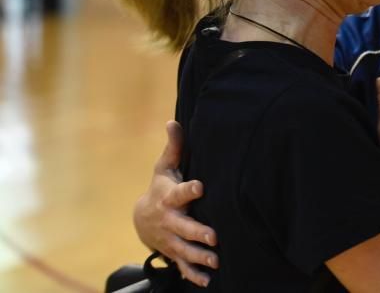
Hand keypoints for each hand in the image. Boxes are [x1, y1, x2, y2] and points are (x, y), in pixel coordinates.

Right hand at [133, 121, 217, 286]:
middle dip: (197, 232)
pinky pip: (182, 267)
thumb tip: (173, 121)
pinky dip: (193, 275)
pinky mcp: (174, 252)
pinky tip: (207, 281)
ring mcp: (171, 239)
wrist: (143, 217)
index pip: (180, 192)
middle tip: (214, 236)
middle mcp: (169, 220)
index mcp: (169, 197)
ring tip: (217, 260)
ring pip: (184, 250)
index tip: (201, 186)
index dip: (189, 189)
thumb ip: (174, 147)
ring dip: (199, 256)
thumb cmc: (161, 187)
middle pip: (183, 227)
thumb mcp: (165, 167)